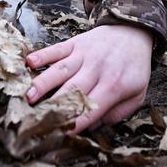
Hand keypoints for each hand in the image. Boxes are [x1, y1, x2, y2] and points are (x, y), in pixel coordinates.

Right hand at [25, 24, 152, 133]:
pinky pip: (57, 49)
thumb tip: (93, 127)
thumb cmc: (133, 68)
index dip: (78, 122)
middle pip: (72, 90)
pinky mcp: (75, 43)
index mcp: (114, 85)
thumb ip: (117, 113)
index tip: (63, 134)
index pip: (93, 107)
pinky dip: (43, 55)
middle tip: (37, 119)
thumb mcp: (137, 94)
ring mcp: (84, 55)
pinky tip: (29, 62)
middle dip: (55, 105)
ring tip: (29, 96)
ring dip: (43, 83)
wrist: (134, 32)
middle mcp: (97, 69)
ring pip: (61, 70)